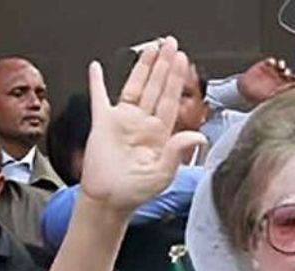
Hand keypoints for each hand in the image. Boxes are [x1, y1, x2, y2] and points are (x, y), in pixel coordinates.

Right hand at [79, 36, 206, 212]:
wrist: (109, 202)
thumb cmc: (135, 193)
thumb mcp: (162, 175)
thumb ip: (178, 153)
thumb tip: (197, 136)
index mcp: (160, 135)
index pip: (171, 100)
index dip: (176, 80)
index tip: (182, 61)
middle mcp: (143, 124)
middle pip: (156, 88)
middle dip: (164, 65)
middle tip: (170, 45)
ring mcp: (123, 121)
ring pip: (135, 87)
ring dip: (142, 67)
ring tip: (149, 48)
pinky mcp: (102, 124)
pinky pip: (100, 98)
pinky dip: (97, 82)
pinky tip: (96, 68)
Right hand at [236, 57, 294, 104]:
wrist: (245, 90)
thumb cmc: (256, 99)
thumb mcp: (266, 102)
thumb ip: (273, 102)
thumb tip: (280, 111)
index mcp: (284, 88)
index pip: (293, 85)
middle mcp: (281, 79)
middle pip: (290, 74)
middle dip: (289, 72)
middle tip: (288, 74)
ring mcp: (274, 71)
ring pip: (282, 67)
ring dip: (283, 66)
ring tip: (281, 67)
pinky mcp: (266, 64)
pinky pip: (271, 61)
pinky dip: (272, 61)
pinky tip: (271, 62)